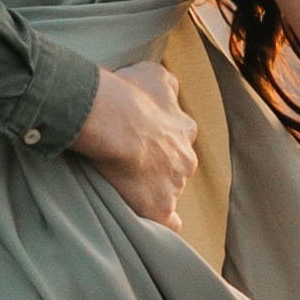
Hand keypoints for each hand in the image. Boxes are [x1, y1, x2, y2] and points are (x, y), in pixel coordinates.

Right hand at [74, 59, 199, 228]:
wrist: (114, 120)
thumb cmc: (128, 94)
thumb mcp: (153, 74)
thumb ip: (165, 83)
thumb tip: (167, 87)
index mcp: (183, 128)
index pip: (177, 139)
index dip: (158, 141)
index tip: (141, 142)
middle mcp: (185, 157)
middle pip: (176, 167)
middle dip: (160, 167)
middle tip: (132, 165)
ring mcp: (175, 184)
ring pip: (170, 191)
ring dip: (154, 191)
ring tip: (126, 189)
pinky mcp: (160, 207)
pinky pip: (169, 222)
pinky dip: (163, 224)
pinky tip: (151, 225)